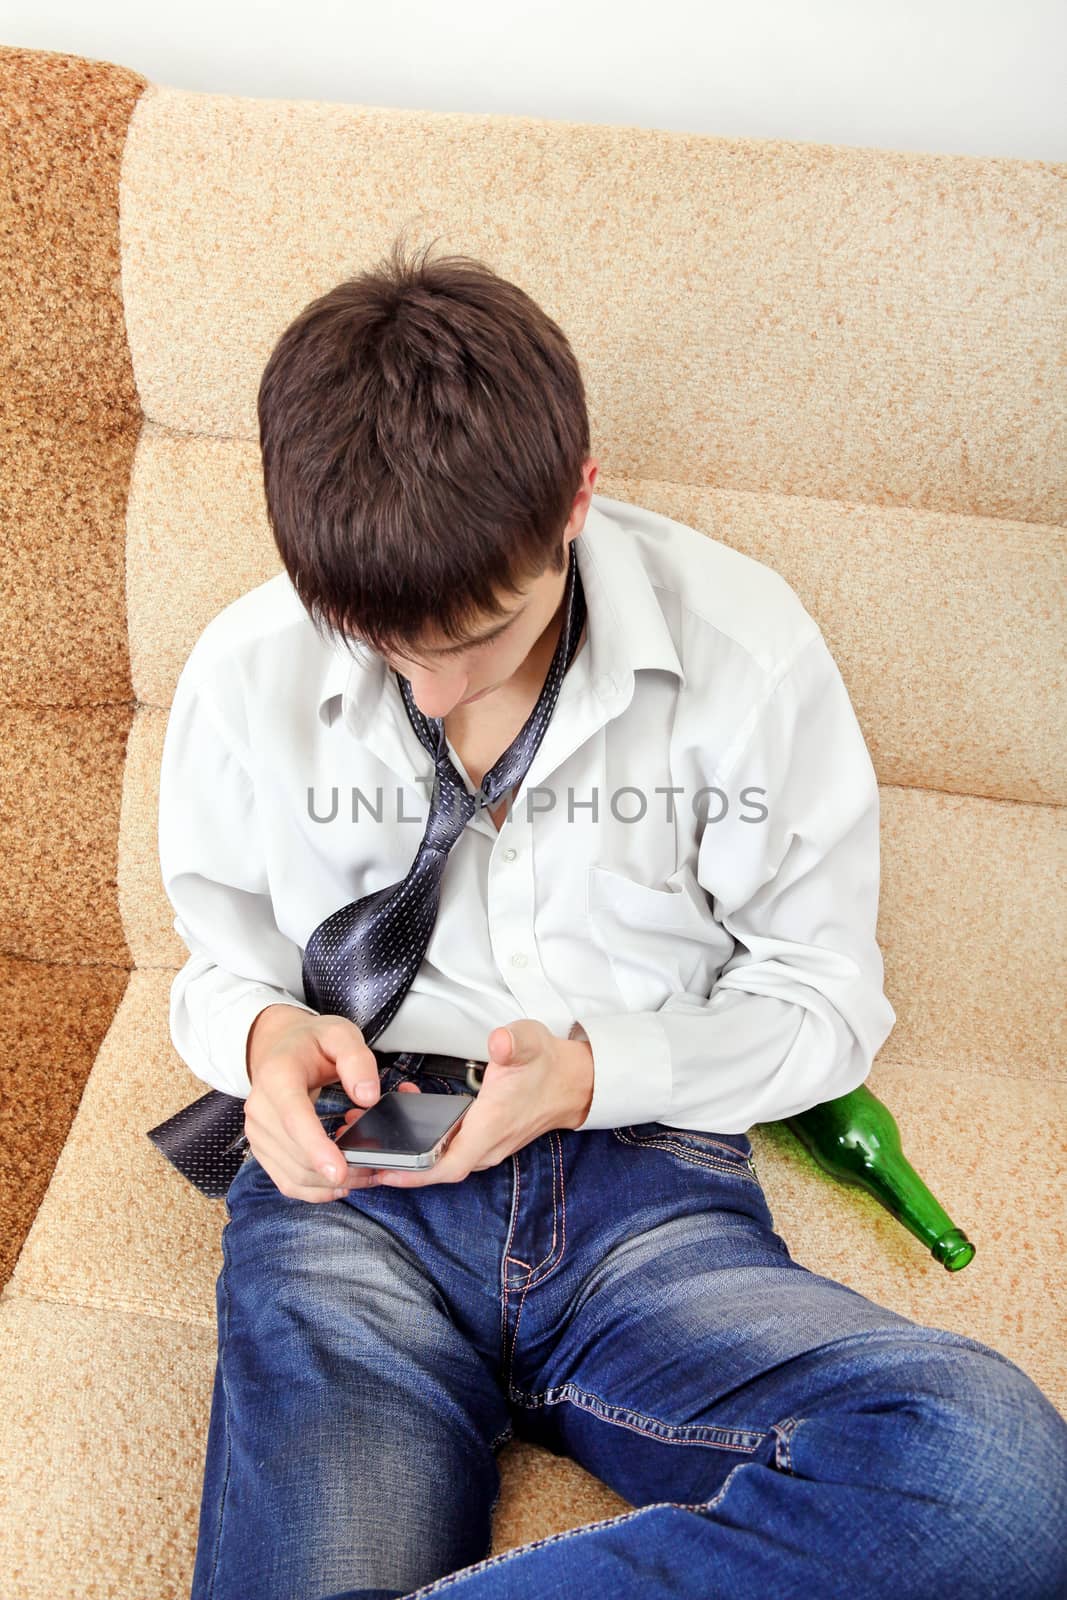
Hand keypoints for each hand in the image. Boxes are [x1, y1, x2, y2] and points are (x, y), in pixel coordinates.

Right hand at [243, 1006, 422, 1201]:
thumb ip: (357, 1061)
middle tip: (376, 1169)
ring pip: (293, 1175)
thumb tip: (367, 1097)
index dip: (316, 1148)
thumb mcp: (340, 1034)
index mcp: (278, 1075)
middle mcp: (260, 1106)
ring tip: (364, 1176)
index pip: (294, 1117)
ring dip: (329, 1184)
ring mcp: (257, 1131)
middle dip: (336, 1170)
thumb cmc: (313, 1042)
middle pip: (295, 1155)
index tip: (340, 1171)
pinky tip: (340, 1184)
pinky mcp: (262, 1148)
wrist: (280, 1047)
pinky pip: (286, 1181)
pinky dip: (315, 1190)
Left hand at [367, 1019, 594, 1189]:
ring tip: (377, 1130)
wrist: (573, 1081)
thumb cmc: (547, 1064)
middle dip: (400, 1164)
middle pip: (438, 1169)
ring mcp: (488, 1145)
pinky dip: (426, 1141)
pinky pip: (451, 1150)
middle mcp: (488, 1144)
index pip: (448, 1165)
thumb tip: (499, 1042)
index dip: (414, 1174)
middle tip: (363, 1148)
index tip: (383, 1173)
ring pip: (443, 1160)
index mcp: (491, 1126)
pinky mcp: (487, 1139)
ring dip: (411, 1152)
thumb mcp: (530, 1043)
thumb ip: (512, 1042)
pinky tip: (409, 1114)